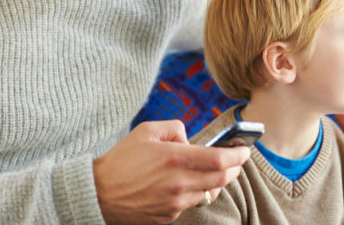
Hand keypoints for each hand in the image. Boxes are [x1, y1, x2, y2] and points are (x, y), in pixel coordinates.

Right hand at [93, 120, 249, 223]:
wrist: (98, 194)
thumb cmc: (121, 160)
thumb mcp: (146, 131)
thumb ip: (175, 128)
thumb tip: (190, 139)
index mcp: (175, 158)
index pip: (220, 159)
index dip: (238, 155)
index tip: (245, 149)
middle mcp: (179, 182)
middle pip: (222, 178)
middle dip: (235, 168)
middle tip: (237, 160)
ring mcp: (175, 202)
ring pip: (210, 193)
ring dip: (218, 182)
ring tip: (214, 171)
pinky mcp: (169, 216)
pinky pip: (192, 204)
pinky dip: (197, 193)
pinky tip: (188, 184)